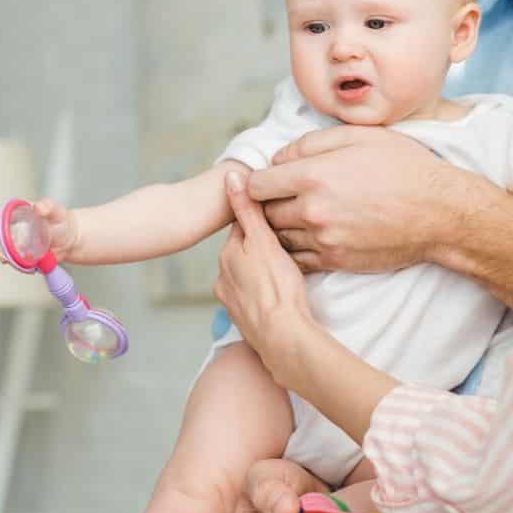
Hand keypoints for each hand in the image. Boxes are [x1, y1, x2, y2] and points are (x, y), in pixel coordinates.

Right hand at [0, 198, 80, 261]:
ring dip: (4, 256)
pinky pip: (13, 259)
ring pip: (2, 249)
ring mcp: (15, 241)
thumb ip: (49, 206)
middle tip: (4, 253)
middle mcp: (13, 227)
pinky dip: (16, 263)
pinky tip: (26, 264)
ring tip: (14, 260)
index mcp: (18, 213)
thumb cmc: (62, 221)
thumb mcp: (57, 211)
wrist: (71, 240)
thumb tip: (38, 207)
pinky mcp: (21, 254)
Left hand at [214, 172, 312, 370]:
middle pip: (244, 251)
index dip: (263, 222)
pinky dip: (263, 295)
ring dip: (261, 273)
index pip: (243, 226)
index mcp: (228, 253)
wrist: (282, 336)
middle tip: (289, 250)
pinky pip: (252, 298)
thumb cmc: (279, 288)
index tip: (281, 222)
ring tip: (286, 276)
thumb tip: (230, 177)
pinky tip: (280, 297)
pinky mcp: (242, 319)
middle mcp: (223, 276)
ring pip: (247, 275)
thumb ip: (248, 210)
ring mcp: (231, 299)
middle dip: (261, 249)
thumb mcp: (265, 240)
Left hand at [247, 125, 484, 273]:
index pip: (256, 185)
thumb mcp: (360, 136)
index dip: (258, 180)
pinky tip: (313, 235)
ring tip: (301, 215)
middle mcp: (312, 211)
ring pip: (279, 238)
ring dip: (283, 228)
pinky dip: (297, 249)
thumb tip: (279, 158)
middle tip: (284, 197)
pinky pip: (298, 259)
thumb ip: (311, 142)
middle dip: (269, 204)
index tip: (270, 179)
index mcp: (313, 176)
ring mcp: (324, 240)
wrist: (440, 213)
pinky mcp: (337, 261)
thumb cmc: (405, 168)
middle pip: (264, 214)